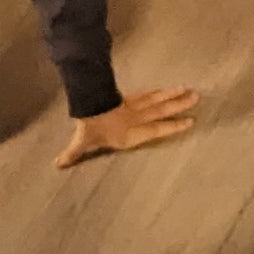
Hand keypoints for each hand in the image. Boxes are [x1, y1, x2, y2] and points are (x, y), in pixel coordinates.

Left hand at [54, 86, 198, 167]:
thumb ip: (73, 153)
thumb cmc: (89, 125)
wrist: (88, 101)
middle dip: (179, 105)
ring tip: (188, 90)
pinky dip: (156, 92)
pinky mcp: (128, 97)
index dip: (173, 126)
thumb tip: (56, 164)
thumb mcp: (82, 141)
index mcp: (132, 133)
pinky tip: (164, 88)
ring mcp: (134, 106)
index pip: (157, 130)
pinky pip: (146, 94)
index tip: (190, 121)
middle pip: (161, 110)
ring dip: (173, 95)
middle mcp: (138, 118)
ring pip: (157, 99)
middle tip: (196, 97)